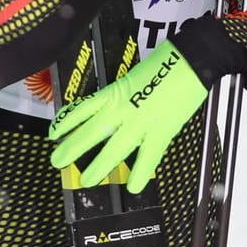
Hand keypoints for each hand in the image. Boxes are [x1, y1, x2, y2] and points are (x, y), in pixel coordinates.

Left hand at [49, 39, 209, 192]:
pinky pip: (149, 157)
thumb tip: (114, 111)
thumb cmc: (166, 61)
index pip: (83, 109)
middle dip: (73, 148)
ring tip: (86, 180)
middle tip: (58, 161)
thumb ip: (123, 95)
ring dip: (100, 166)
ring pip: (115, 149)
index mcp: (116, 92)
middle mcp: (124, 108)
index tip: (53, 133)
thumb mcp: (135, 75)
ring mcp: (142, 122)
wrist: (192, 60)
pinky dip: (141, 173)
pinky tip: (133, 187)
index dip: (66, 122)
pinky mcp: (163, 131)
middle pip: (92, 132)